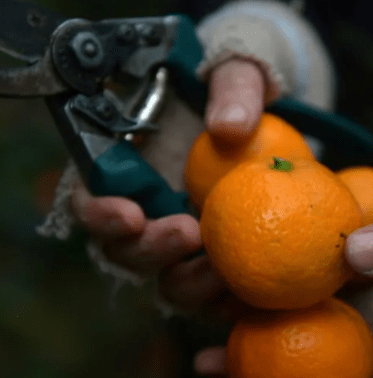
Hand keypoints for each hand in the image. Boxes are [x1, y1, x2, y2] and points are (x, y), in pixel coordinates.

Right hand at [70, 59, 265, 315]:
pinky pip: (214, 297)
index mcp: (130, 171)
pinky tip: (250, 296)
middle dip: (151, 251)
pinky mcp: (220, 265)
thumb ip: (234, 90)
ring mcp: (184, 247)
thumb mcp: (241, 75)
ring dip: (191, 283)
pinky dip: (227, 302)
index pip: (90, 201)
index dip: (99, 215)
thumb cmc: (243, 96)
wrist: (276, 126)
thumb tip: (230, 127)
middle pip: (126, 253)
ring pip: (169, 284)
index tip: (131, 214)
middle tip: (188, 233)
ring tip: (225, 269)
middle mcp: (149, 216)